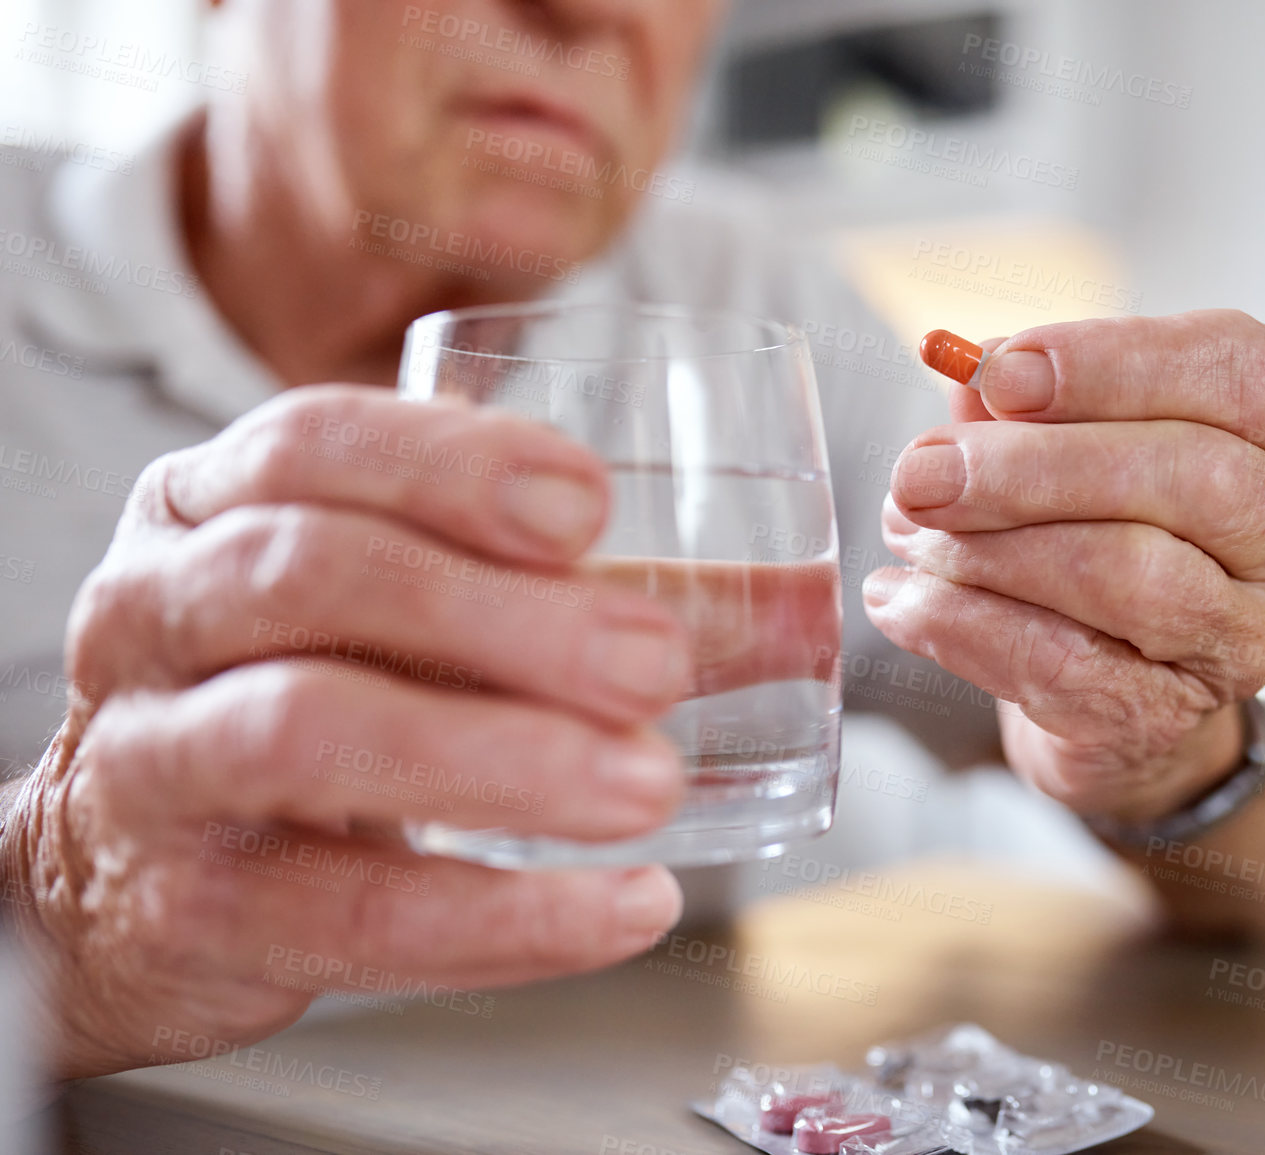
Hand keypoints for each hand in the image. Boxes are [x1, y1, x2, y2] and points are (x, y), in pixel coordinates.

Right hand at [1, 386, 708, 1078]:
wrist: (117, 875)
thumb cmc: (300, 694)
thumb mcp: (401, 617)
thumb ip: (581, 602)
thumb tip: (799, 617)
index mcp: (214, 506)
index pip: (316, 445)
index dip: (453, 463)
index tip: (589, 505)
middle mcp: (159, 610)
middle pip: (313, 574)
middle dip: (500, 614)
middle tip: (656, 665)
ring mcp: (153, 758)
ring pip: (304, 731)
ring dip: (496, 755)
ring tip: (647, 784)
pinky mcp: (186, 906)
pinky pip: (346, 912)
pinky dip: (501, 917)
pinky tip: (623, 909)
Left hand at [863, 310, 1264, 822]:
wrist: (1115, 676)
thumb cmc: (1108, 517)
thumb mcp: (1080, 429)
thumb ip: (1032, 394)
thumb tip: (968, 370)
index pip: (1238, 374)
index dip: (1113, 365)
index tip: (998, 372)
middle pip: (1194, 478)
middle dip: (1037, 468)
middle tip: (922, 470)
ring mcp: (1253, 638)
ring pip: (1136, 577)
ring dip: (997, 550)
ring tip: (909, 531)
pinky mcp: (1174, 716)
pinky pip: (1070, 669)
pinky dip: (970, 629)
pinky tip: (905, 603)